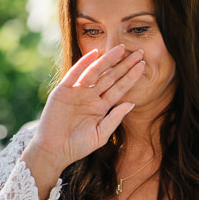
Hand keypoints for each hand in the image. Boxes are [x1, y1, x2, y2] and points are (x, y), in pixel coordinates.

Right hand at [21, 45, 144, 196]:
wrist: (55, 150)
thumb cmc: (79, 145)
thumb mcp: (101, 134)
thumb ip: (115, 118)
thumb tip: (131, 103)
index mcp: (102, 106)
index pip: (119, 88)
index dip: (131, 77)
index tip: (143, 66)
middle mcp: (91, 96)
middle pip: (111, 77)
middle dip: (124, 65)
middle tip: (139, 53)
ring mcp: (78, 92)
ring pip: (96, 72)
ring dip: (108, 60)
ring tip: (122, 49)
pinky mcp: (63, 90)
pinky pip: (75, 74)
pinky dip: (84, 63)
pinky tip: (95, 54)